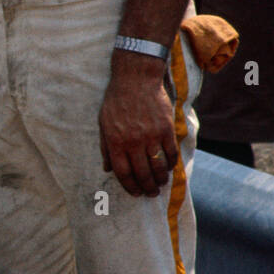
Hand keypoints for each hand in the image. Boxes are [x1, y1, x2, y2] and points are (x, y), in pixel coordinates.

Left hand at [98, 54, 177, 197]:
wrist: (136, 80)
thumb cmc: (116, 101)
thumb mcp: (103, 124)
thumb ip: (105, 148)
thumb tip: (107, 169)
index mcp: (115, 142)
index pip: (123, 172)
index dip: (129, 186)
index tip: (135, 193)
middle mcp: (133, 142)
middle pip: (142, 173)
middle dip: (147, 187)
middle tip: (151, 194)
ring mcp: (151, 136)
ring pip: (158, 166)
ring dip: (160, 179)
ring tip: (160, 184)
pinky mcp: (166, 129)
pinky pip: (171, 152)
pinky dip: (171, 164)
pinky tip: (169, 168)